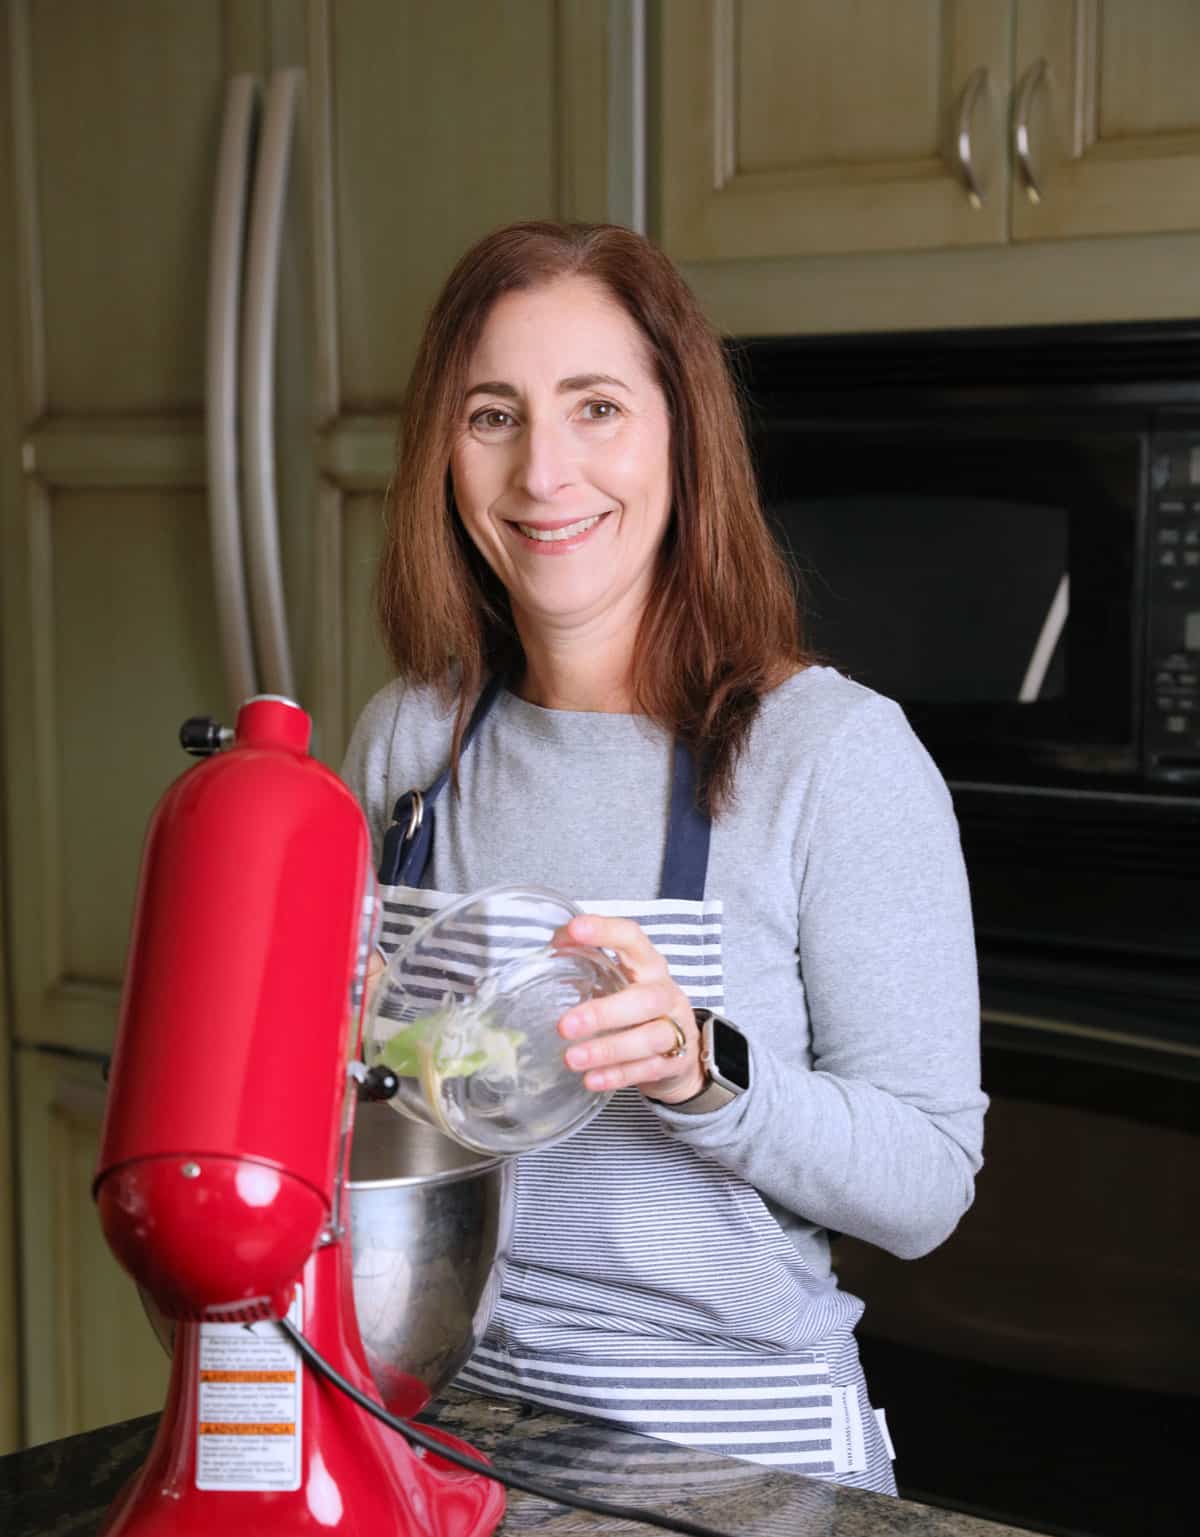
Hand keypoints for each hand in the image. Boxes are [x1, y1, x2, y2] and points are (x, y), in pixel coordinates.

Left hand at [553, 914, 705, 1104]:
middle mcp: (666, 993)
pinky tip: (591, 1080)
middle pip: (645, 999)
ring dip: (608, 1050)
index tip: (574, 930)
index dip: (606, 931)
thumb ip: (589, 966)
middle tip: (564, 1026)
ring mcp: (676, 1028)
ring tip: (572, 1059)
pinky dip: (618, 1076)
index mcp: (648, 965)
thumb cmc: (638, 1008)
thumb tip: (551, 947)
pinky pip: (647, 1070)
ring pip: (650, 1038)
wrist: (683, 1048)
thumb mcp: (619, 982)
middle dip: (603, 1013)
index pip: (632, 938)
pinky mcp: (676, 1061)